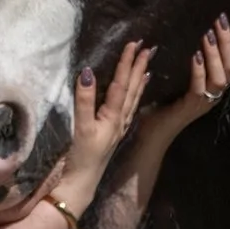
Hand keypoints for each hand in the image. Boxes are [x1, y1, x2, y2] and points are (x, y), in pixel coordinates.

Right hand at [47, 39, 154, 212]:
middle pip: (133, 88)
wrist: (81, 184)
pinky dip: (134, 95)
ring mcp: (119, 127)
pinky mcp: (114, 133)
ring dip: (139, 79)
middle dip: (139, 67)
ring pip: (134, 98)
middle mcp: (121, 120)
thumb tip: (89, 72)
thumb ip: (85, 100)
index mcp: (114, 116)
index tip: (134, 43)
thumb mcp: (81, 128)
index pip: (122, 83)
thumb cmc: (81, 158)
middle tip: (149, 47)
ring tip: (147, 64)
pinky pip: (129, 108)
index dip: (127, 62)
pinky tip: (135, 92)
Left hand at [145, 14, 229, 144]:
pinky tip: (196, 56)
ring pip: (221, 77)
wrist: (151, 132)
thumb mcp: (176, 75)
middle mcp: (215, 92)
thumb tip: (183, 28)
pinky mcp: (191, 107)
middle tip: (222, 19)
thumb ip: (182, 55)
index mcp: (215, 84)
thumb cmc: (162, 102)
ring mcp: (205, 101)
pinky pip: (200, 88)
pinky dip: (200, 71)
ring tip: (209, 34)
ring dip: (216, 54)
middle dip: (229, 41)